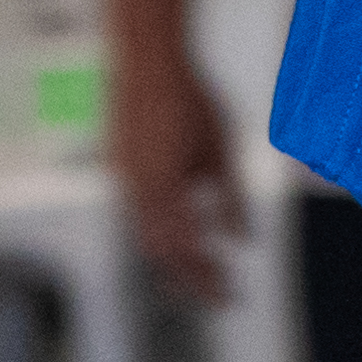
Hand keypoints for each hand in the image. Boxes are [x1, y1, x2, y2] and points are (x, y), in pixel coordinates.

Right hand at [107, 30, 244, 305]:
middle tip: (219, 295)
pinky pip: (137, 215)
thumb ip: (231, 200)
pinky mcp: (119, 169)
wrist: (147, 63)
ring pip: (145, 237)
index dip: (207, 280)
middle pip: (162, 254)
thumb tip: (243, 242)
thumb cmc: (192, 102)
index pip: (187, 253)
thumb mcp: (221, 151)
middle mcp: (137, 192)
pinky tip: (183, 232)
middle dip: (190, 279)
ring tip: (202, 273)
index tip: (229, 299)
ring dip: (173, 260)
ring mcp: (123, 181)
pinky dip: (160, 233)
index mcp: (164, 191)